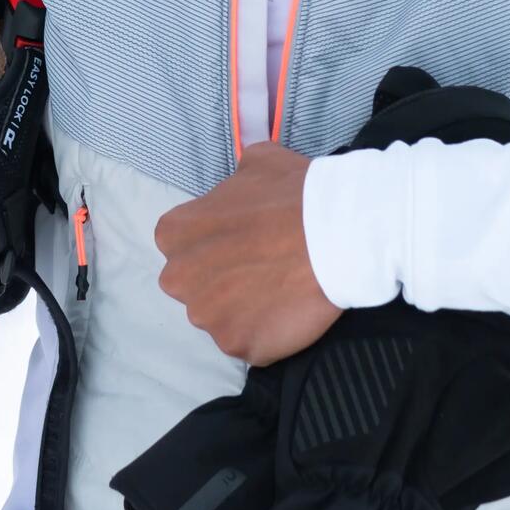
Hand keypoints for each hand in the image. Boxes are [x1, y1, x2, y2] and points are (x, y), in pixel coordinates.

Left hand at [153, 140, 341, 365]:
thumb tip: (239, 190)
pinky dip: (266, 333)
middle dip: (219, 281)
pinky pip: (249, 343)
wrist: (335, 234)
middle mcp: (179, 279)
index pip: (181, 245)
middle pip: (194, 286)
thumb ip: (232, 185)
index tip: (242, 241)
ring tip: (279, 290)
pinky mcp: (238, 346)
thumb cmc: (292, 194)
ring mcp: (207, 317)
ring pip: (220, 318)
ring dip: (243, 309)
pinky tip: (289, 312)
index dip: (213, 244)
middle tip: (260, 267)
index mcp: (174, 233)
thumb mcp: (255, 163)